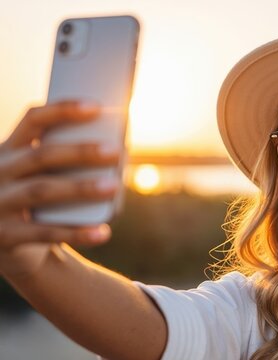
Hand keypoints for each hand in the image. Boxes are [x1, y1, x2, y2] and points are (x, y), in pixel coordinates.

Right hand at [0, 101, 116, 276]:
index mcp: (8, 149)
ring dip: (80, 188)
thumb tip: (121, 147)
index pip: (33, 119)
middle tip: (115, 151)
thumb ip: (66, 159)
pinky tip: (103, 231)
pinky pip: (44, 233)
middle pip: (41, 156)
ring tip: (114, 187)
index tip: (96, 107)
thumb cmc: (33, 198)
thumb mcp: (37, 174)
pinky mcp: (5, 235)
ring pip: (41, 191)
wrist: (3, 244)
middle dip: (80, 151)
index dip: (62, 110)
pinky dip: (77, 232)